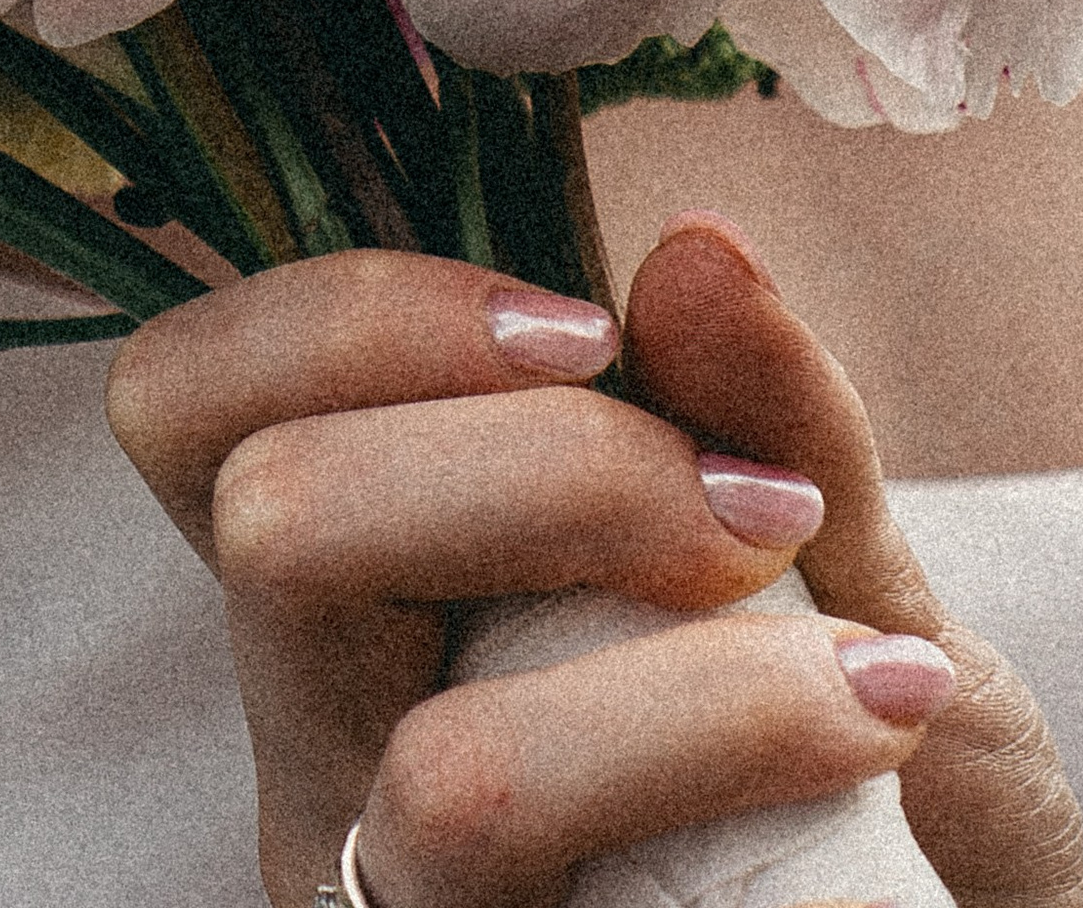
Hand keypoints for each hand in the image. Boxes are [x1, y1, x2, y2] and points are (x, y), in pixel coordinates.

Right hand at [104, 212, 1082, 907]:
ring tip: (868, 679)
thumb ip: (767, 418)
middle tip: (755, 511)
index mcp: (355, 603)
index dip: (346, 316)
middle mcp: (330, 755)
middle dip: (548, 467)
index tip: (585, 328)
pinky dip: (746, 777)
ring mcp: (398, 907)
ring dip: (697, 691)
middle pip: (274, 526)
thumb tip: (691, 241)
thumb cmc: (896, 800)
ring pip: (452, 772)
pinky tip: (876, 754)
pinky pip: (567, 887)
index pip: (186, 404)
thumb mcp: (839, 573)